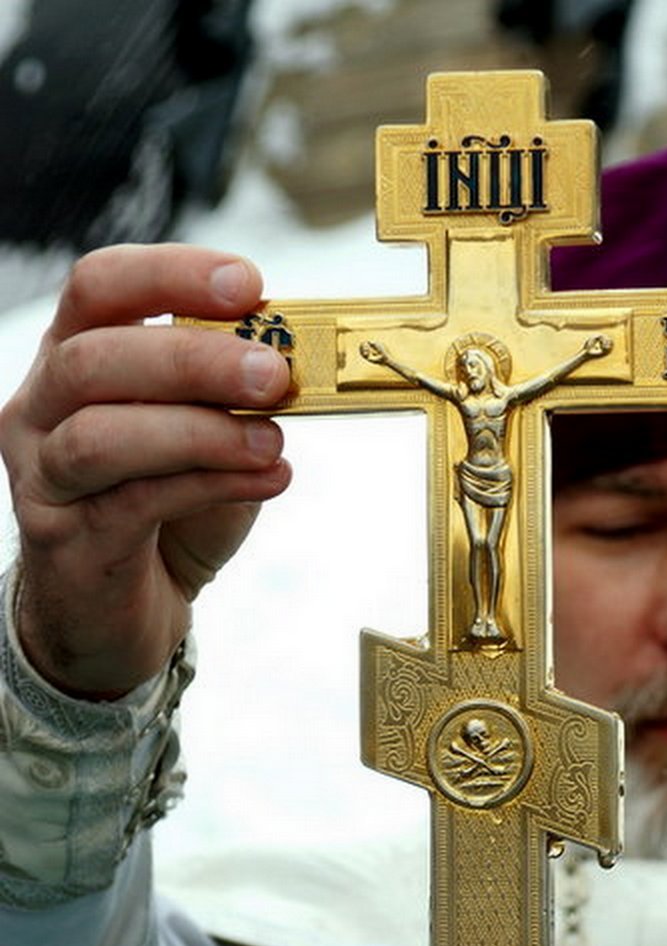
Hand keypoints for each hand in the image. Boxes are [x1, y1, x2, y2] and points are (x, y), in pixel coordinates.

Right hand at [0, 243, 292, 697]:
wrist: (120, 616)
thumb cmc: (164, 516)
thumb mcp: (205, 441)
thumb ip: (232, 401)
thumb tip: (290, 361)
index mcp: (73, 358)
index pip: (99, 287)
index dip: (171, 275)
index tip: (249, 285)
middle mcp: (42, 407)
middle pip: (96, 356)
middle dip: (195, 360)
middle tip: (275, 375)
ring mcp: (44, 475)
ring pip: (103, 434)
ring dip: (201, 431)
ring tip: (274, 442)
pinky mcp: (66, 541)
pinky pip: (133, 503)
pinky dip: (210, 485)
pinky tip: (267, 479)